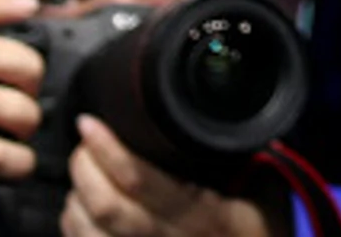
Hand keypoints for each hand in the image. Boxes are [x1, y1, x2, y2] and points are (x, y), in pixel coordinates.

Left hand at [62, 116, 271, 236]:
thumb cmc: (263, 231)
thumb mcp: (266, 189)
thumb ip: (239, 159)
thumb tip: (211, 117)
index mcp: (203, 218)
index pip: (139, 181)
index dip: (107, 149)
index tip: (91, 124)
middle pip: (105, 207)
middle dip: (84, 168)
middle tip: (84, 142)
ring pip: (87, 234)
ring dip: (76, 197)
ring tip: (84, 171)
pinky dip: (75, 225)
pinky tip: (81, 206)